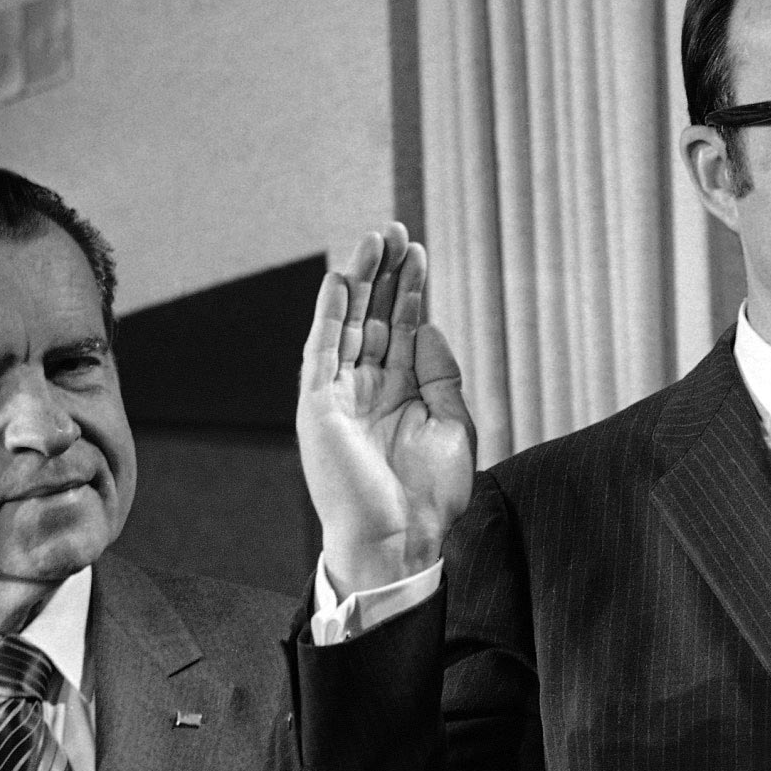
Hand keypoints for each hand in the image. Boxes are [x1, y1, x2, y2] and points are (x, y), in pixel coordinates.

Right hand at [299, 223, 476, 593]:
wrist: (400, 540)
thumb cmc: (430, 498)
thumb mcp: (452, 425)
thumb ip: (440, 375)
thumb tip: (426, 326)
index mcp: (398, 395)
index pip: (400, 329)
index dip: (409, 289)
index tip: (417, 251)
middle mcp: (365, 390)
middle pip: (372, 317)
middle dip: (383, 273)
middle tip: (394, 229)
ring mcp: (339, 396)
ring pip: (347, 324)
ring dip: (359, 280)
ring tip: (374, 238)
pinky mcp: (318, 406)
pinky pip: (321, 350)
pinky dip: (329, 314)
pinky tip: (340, 280)